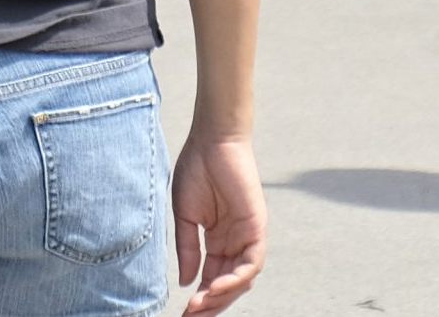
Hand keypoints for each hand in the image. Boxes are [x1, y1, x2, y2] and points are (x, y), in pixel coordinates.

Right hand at [172, 135, 266, 315]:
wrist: (211, 140)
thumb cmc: (197, 170)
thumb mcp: (186, 217)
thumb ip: (188, 250)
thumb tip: (186, 283)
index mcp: (217, 240)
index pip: (211, 279)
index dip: (199, 300)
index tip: (182, 315)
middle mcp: (235, 240)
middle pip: (227, 285)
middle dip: (210, 305)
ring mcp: (247, 233)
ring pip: (242, 279)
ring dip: (221, 297)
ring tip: (198, 305)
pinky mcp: (257, 224)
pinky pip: (252, 261)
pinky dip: (236, 279)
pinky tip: (215, 287)